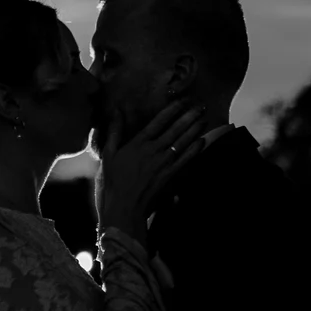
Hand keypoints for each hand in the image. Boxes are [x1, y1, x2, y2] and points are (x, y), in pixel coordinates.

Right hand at [96, 99, 208, 239]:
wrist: (123, 210)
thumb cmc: (111, 184)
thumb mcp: (107, 156)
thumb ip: (114, 132)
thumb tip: (116, 111)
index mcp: (138, 144)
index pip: (158, 121)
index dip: (172, 109)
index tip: (182, 100)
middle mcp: (153, 151)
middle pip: (175, 129)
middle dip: (189, 116)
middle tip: (200, 106)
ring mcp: (163, 164)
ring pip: (183, 142)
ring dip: (195, 129)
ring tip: (204, 118)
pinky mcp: (170, 176)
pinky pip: (185, 159)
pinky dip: (195, 149)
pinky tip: (202, 141)